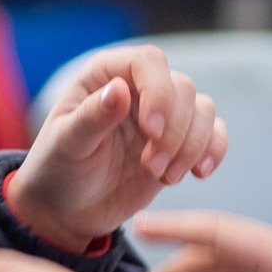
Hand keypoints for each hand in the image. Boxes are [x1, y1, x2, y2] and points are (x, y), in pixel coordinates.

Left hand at [6, 46, 228, 251]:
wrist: (68, 210)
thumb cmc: (58, 170)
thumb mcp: (66, 145)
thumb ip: (92, 117)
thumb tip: (120, 89)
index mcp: (106, 76)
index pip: (148, 61)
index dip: (158, 90)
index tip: (152, 130)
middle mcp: (138, 89)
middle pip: (182, 88)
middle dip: (174, 131)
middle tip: (151, 168)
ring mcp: (162, 116)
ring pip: (203, 110)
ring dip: (192, 146)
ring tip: (164, 178)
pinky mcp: (179, 143)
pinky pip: (213, 134)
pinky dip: (213, 151)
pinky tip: (199, 173)